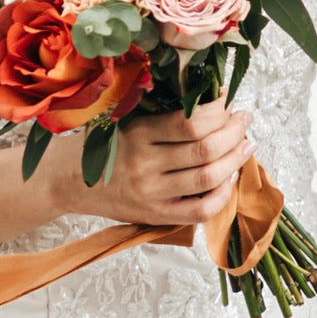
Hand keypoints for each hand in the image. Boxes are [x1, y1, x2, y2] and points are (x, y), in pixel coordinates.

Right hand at [81, 98, 254, 226]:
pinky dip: (222, 195)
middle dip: (234, 132)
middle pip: (204, 149)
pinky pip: (199, 210)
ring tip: (246, 145)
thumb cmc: (104, 144)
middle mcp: (145, 163)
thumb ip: (163, 115)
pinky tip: (230, 178)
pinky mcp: (155, 215)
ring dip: (235, 159)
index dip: (218, 111)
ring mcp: (151, 193)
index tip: (227, 102)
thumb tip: (212, 103)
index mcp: (139, 133)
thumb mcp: (128, 120)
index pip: (190, 122)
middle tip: (244, 120)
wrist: (69, 180)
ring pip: (207, 178)